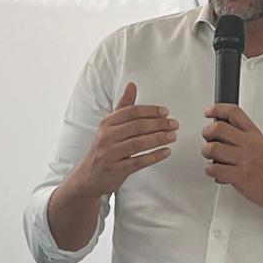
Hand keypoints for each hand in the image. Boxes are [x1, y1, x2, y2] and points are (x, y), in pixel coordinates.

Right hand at [69, 83, 177, 198]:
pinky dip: (154, 156)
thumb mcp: (110, 126)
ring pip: (139, 143)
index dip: (150, 110)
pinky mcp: (116, 170)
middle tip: (174, 124)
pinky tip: (166, 151)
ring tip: (173, 136)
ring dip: (159, 139)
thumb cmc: (104, 148)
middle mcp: (107, 137)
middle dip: (159, 124)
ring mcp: (110, 154)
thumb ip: (123, 107)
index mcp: (106, 123)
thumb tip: (132, 85)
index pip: (131, 112)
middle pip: (137, 126)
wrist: (88, 177)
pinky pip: (139, 161)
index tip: (165, 112)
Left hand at [202, 104, 262, 213]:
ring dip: (206, 152)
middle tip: (208, 138)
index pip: (234, 112)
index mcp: (253, 133)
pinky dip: (210, 170)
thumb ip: (241, 134)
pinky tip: (216, 170)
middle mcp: (248, 144)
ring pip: (212, 148)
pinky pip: (214, 168)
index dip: (217, 109)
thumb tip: (219, 128)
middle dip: (207, 133)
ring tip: (211, 157)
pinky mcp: (238, 176)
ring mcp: (243, 159)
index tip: (209, 112)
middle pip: (218, 128)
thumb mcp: (259, 143)